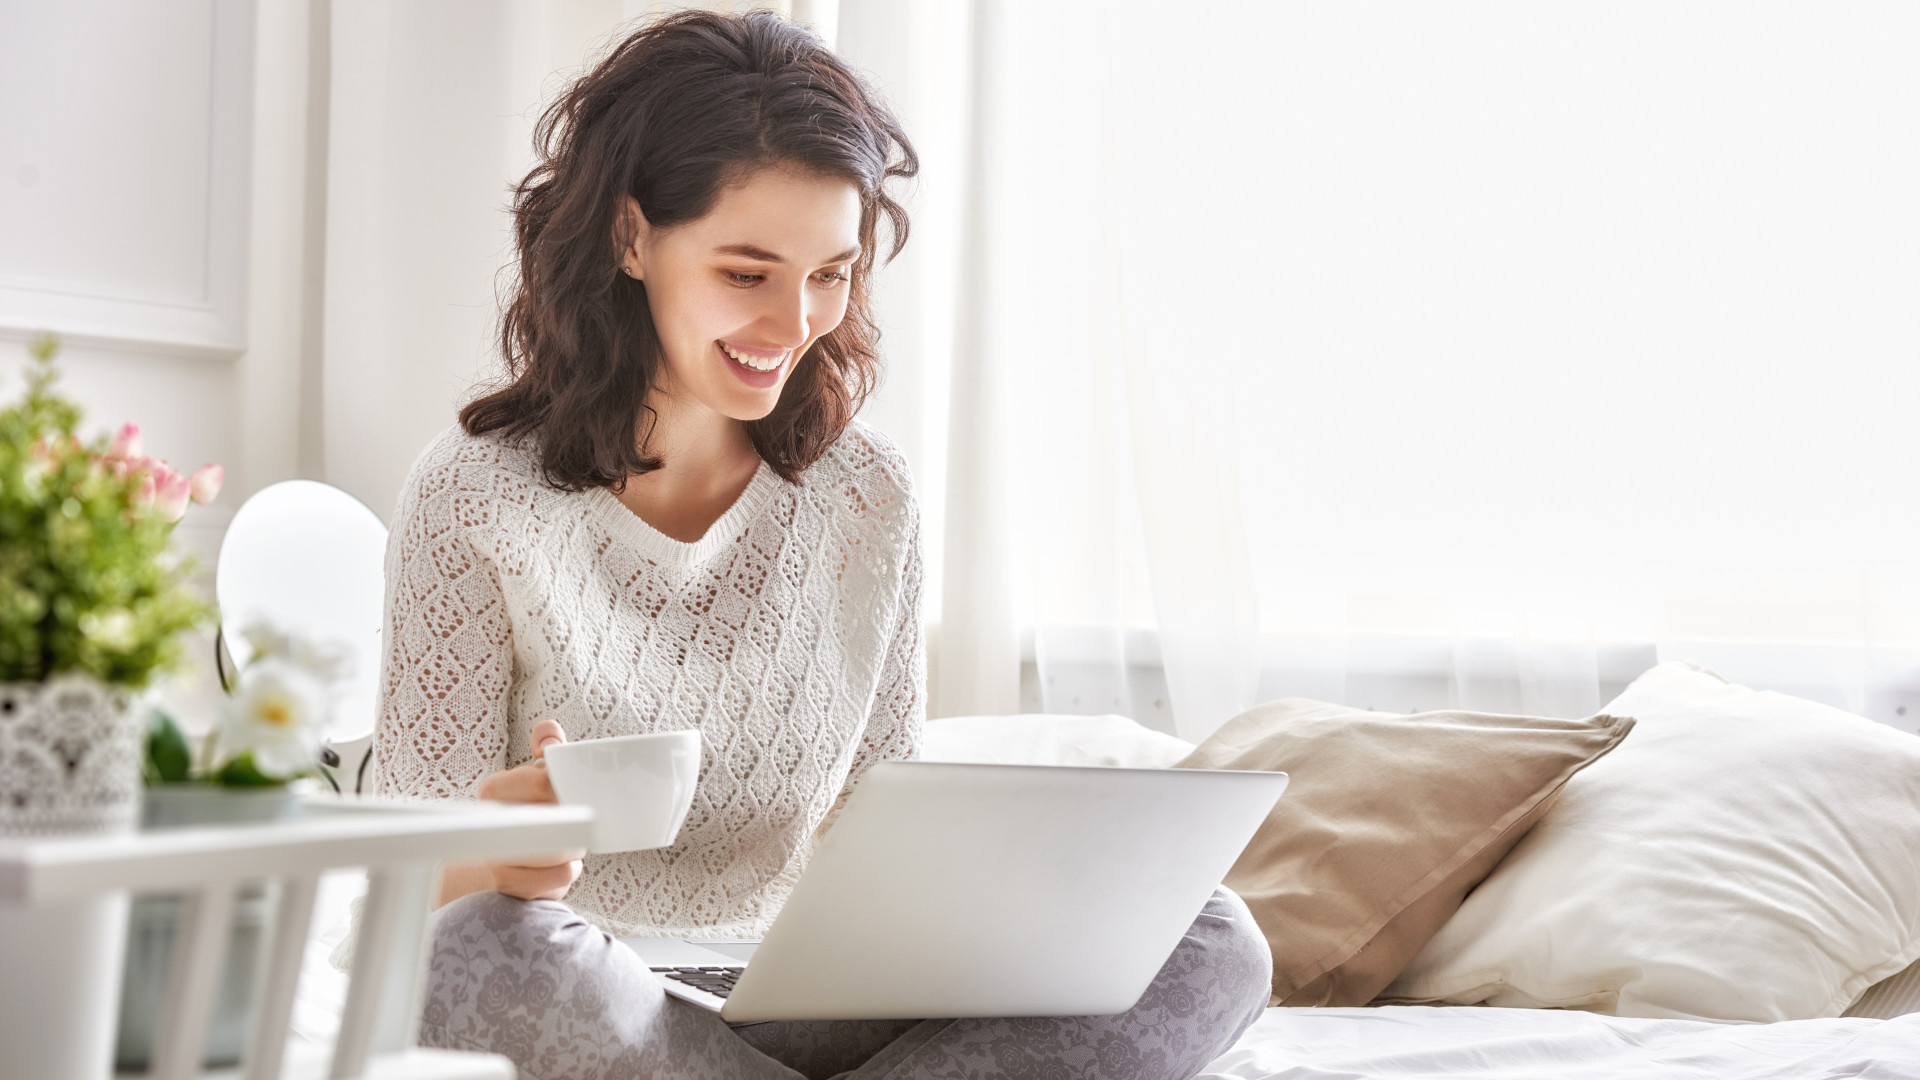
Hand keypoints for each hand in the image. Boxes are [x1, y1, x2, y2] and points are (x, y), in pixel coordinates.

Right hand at [474, 719, 584, 900]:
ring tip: (562, 845)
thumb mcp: (528, 783)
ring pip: (562, 849)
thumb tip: (548, 730)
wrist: (480, 877)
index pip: (541, 783)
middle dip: (573, 822)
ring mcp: (496, 857)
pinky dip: (565, 873)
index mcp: (495, 790)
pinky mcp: (510, 887)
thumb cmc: (516, 823)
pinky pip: (560, 876)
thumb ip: (542, 755)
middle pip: (555, 818)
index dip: (563, 791)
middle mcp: (491, 822)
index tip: (567, 797)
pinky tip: (554, 869)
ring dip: (572, 849)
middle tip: (571, 822)